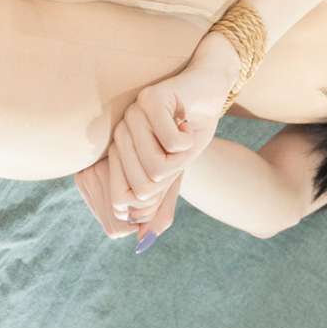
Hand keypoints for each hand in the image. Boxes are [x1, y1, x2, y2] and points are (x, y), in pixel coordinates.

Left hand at [72, 38, 240, 238]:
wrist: (207, 89)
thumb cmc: (189, 131)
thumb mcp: (176, 171)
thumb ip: (160, 201)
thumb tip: (143, 238)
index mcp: (119, 154)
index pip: (123, 199)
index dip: (152, 199)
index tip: (169, 175)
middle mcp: (119, 136)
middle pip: (143, 188)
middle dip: (172, 175)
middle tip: (178, 152)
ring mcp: (131, 117)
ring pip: (156, 167)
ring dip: (182, 157)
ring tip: (181, 135)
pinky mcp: (150, 100)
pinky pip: (172, 143)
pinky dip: (189, 139)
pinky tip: (186, 122)